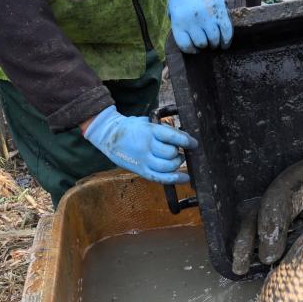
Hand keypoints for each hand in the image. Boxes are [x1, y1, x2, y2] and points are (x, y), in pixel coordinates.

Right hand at [81, 107, 197, 184]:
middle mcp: (146, 146)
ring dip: (177, 164)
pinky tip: (184, 178)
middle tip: (180, 152)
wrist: (108, 135)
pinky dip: (175, 179)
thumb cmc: (131, 128)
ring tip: (177, 160)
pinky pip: (160, 178)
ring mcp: (143, 160)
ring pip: (168, 166)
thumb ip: (162, 129)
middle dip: (179, 153)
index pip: (172, 137)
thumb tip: (182, 136)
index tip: (194, 144)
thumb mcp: (146, 122)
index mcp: (149, 131)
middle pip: (171, 153)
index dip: (186, 141)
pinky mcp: (140, 170)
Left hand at [168, 0, 231, 53]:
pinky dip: (227, 41)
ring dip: (215, 44)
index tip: (195, 48)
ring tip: (215, 42)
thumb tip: (185, 41)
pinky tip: (225, 44)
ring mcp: (208, 17)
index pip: (186, 46)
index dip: (192, 50)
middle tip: (206, 43)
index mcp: (179, 21)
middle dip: (204, 45)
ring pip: (214, 40)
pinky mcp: (220, 13)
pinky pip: (226, 32)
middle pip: (201, 44)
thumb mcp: (172, 9)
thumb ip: (176, 25)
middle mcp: (193, 21)